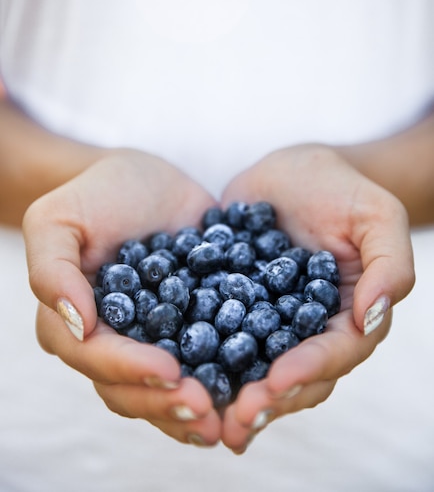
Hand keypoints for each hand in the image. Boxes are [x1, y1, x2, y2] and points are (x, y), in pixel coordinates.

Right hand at [24, 149, 221, 445]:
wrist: (145, 180)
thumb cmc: (96, 195)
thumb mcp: (58, 218)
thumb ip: (53, 269)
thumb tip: (79, 325)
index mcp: (77, 324)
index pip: (97, 358)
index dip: (130, 369)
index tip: (168, 369)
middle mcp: (115, 342)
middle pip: (132, 388)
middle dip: (166, 402)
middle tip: (206, 408)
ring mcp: (156, 339)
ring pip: (167, 389)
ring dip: (195, 409)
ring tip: (228, 417)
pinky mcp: (194, 326)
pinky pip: (208, 361)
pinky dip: (226, 379)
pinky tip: (252, 388)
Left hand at [219, 144, 414, 452]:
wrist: (293, 172)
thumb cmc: (341, 190)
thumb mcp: (377, 215)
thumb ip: (389, 264)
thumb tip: (372, 315)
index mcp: (345, 317)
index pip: (333, 354)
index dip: (307, 370)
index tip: (276, 381)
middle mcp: (305, 330)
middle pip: (290, 376)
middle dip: (264, 400)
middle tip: (233, 419)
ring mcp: (264, 321)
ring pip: (249, 367)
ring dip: (227, 393)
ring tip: (199, 410)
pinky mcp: (228, 305)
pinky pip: (213, 334)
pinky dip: (195, 354)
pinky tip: (168, 366)